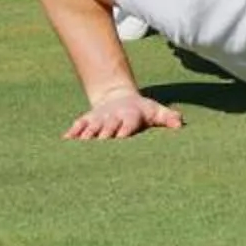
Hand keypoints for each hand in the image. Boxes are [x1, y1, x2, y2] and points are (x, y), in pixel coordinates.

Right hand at [65, 90, 182, 139]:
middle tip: (97, 148)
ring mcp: (99, 118)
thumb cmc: (142, 110)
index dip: (124, 130)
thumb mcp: (156, 111)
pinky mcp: (88, 119)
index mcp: (130, 116)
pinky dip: (72, 132)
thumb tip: (180, 124)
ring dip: (85, 136)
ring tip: (78, 147)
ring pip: (91, 127)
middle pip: (107, 127)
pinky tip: (65, 141)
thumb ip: (168, 118)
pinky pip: (78, 125)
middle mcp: (113, 117)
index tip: (120, 139)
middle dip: (102, 136)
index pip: (127, 124)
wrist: (119, 97)